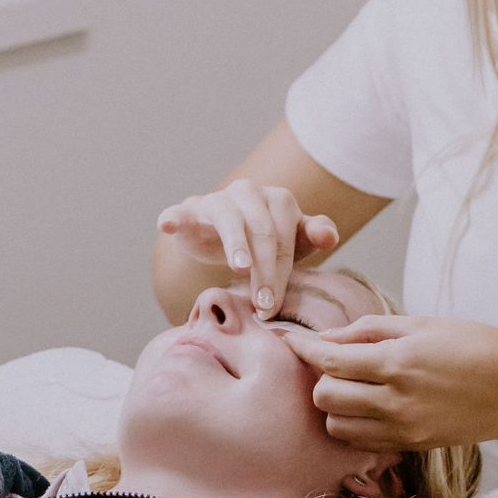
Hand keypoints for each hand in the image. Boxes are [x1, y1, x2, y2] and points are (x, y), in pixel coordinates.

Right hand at [156, 179, 339, 315]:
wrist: (219, 235)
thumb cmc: (264, 240)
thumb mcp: (293, 240)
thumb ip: (314, 233)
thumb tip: (330, 237)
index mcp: (278, 200)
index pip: (284, 237)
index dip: (280, 272)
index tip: (272, 305)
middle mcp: (249, 192)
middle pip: (261, 231)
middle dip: (264, 270)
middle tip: (261, 305)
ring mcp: (218, 200)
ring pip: (230, 220)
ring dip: (235, 245)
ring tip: (240, 269)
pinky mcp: (190, 210)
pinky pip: (181, 213)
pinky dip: (174, 217)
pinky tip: (168, 225)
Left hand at [280, 314, 497, 451]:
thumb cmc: (476, 345)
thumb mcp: (422, 324)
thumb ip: (370, 330)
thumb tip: (329, 336)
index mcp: (397, 361)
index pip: (330, 360)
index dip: (304, 349)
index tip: (292, 340)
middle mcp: (395, 400)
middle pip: (324, 397)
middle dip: (320, 378)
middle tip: (333, 363)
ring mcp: (403, 428)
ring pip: (337, 425)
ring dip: (335, 405)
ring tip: (352, 387)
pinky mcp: (411, 445)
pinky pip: (362, 442)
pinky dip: (354, 425)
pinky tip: (369, 406)